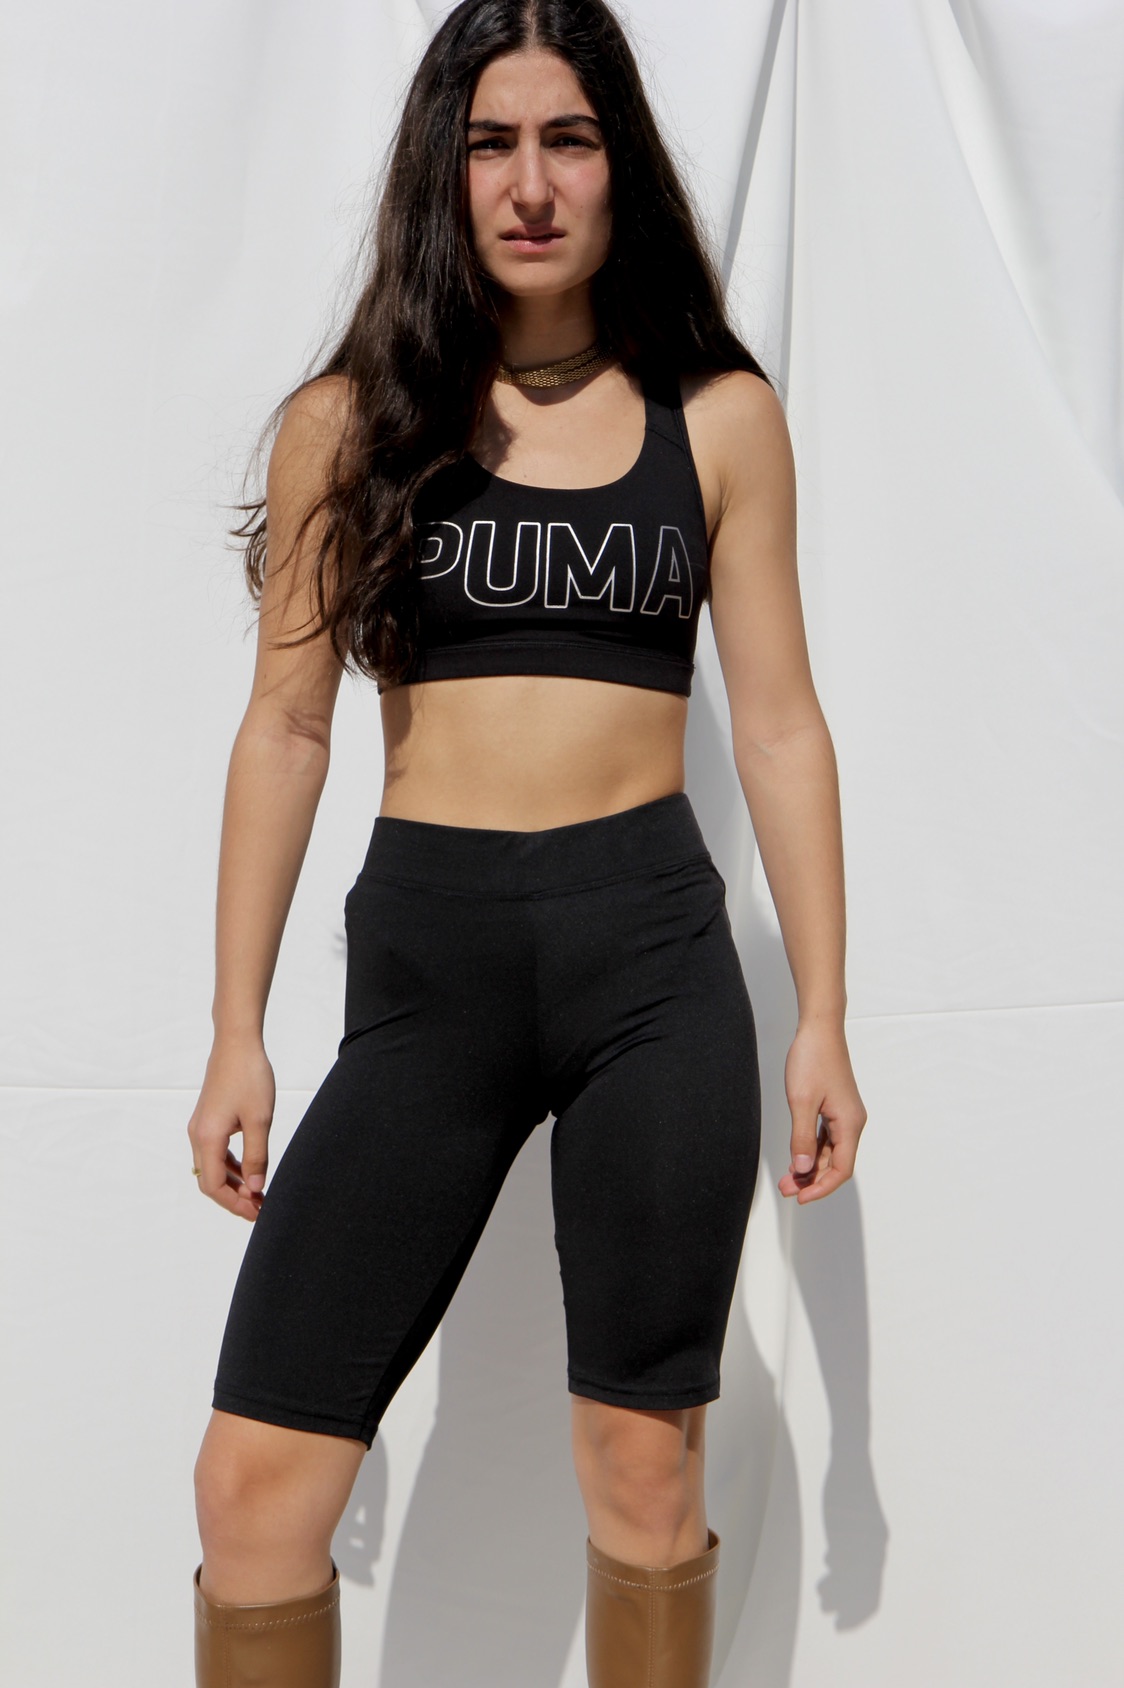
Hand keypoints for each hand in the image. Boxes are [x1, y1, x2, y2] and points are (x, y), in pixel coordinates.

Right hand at [186, 1034, 275, 1220]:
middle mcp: (198, 1135)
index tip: (258, 1211)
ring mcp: (201, 1127)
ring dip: (234, 1183)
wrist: (236, 1043)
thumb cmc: (249, 1076)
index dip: (234, 1204)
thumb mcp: (259, 1119)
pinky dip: (231, 1166)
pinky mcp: (208, 1119)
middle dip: (234, 1198)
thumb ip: (257, 1156)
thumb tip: (255, 1189)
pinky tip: (250, 1170)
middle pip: (210, 1181)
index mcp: (207, 1138)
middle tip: (260, 1208)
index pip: (214, 1186)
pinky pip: (216, 1152)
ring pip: (213, 1167)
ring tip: (258, 1193)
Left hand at [778, 1019, 866, 1203]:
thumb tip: (803, 1170)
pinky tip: (796, 1158)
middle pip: (836, 1164)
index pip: (841, 1169)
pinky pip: (826, 1138)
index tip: (799, 1198)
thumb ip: (802, 1138)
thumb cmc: (812, 1059)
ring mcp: (844, 1116)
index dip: (821, 1188)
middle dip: (812, 1181)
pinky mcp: (836, 1108)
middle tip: (785, 1190)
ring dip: (810, 1168)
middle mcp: (852, 1122)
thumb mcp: (802, 1101)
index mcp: (850, 1124)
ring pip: (830, 1152)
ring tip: (787, 1180)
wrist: (819, 1029)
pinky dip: (812, 1151)